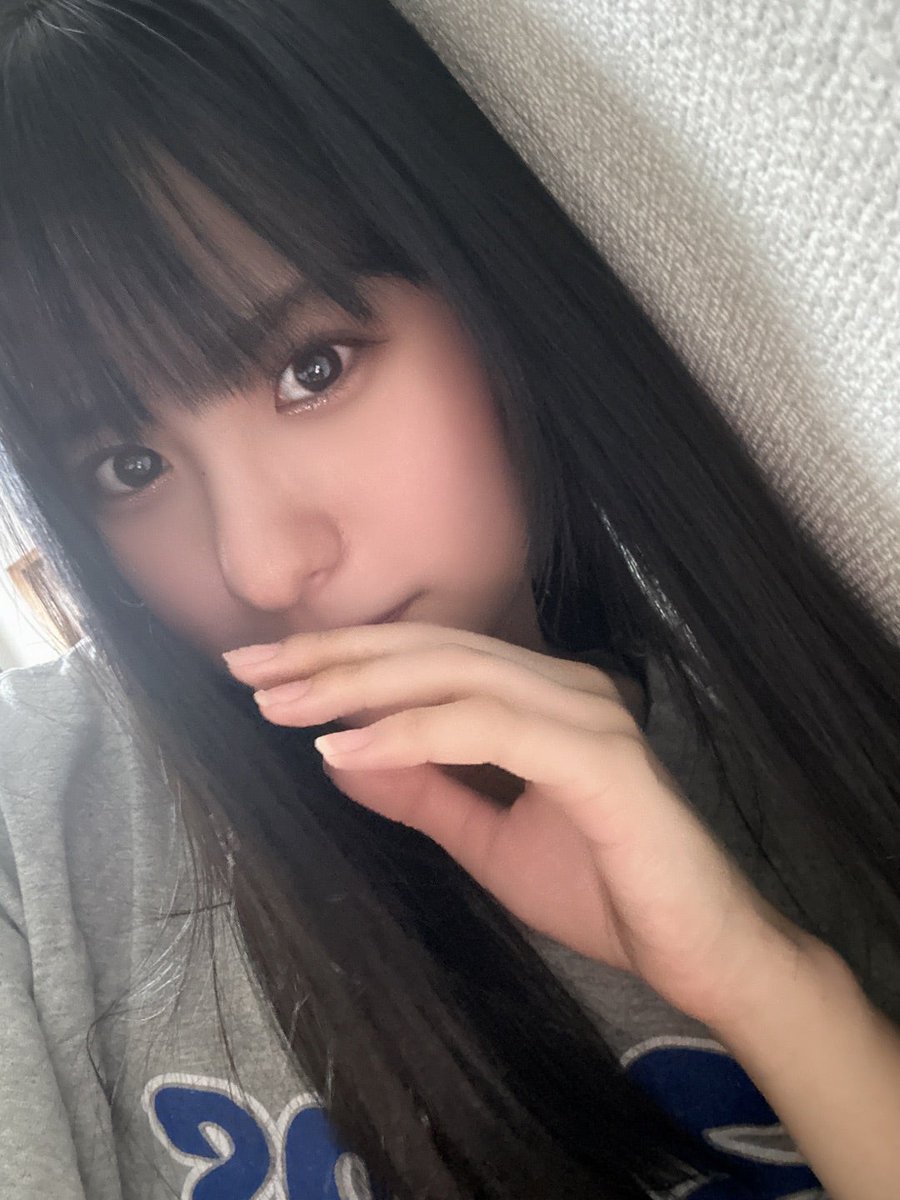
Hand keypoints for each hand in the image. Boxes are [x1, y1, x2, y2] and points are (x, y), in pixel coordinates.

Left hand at [224, 622, 808, 1027]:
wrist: (701, 953)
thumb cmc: (604, 893)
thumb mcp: (486, 841)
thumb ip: (423, 792)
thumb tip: (340, 754)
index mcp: (542, 696)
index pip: (429, 656)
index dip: (344, 657)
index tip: (264, 674)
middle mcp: (565, 685)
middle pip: (431, 649)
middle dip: (334, 657)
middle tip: (249, 671)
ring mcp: (587, 713)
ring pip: (455, 673)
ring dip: (359, 686)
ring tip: (280, 705)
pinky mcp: (601, 757)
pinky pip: (489, 727)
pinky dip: (412, 733)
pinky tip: (349, 746)